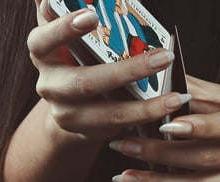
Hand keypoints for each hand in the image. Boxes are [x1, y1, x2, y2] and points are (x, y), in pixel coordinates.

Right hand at [28, 0, 190, 143]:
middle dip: (126, 72)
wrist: (68, 105)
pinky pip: (120, 127)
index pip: (43, 40)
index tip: (91, 15)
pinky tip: (170, 108)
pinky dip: (147, 118)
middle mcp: (50, 86)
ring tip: (176, 97)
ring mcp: (68, 113)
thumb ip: (62, 12)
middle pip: (84, 82)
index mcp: (43, 54)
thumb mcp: (66, 35)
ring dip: (146, 106)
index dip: (64, 29)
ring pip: (108, 113)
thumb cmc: (74, 58)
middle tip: (162, 57)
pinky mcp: (88, 131)